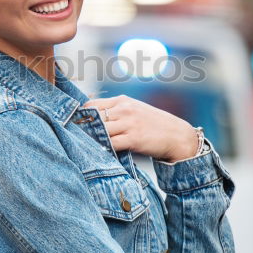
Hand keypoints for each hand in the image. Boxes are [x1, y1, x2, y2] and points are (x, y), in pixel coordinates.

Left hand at [82, 95, 198, 161]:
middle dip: (84, 128)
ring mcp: (129, 123)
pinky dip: (103, 148)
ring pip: (100, 130)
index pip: (92, 104)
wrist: (177, 136)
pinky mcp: (134, 139)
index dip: (82, 116)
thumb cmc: (154, 125)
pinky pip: (111, 143)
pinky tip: (101, 152)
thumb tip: (93, 121)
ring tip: (86, 146)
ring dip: (92, 138)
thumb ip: (116, 112)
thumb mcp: (135, 111)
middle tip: (75, 137)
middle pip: (93, 117)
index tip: (76, 125)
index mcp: (123, 101)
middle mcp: (124, 109)